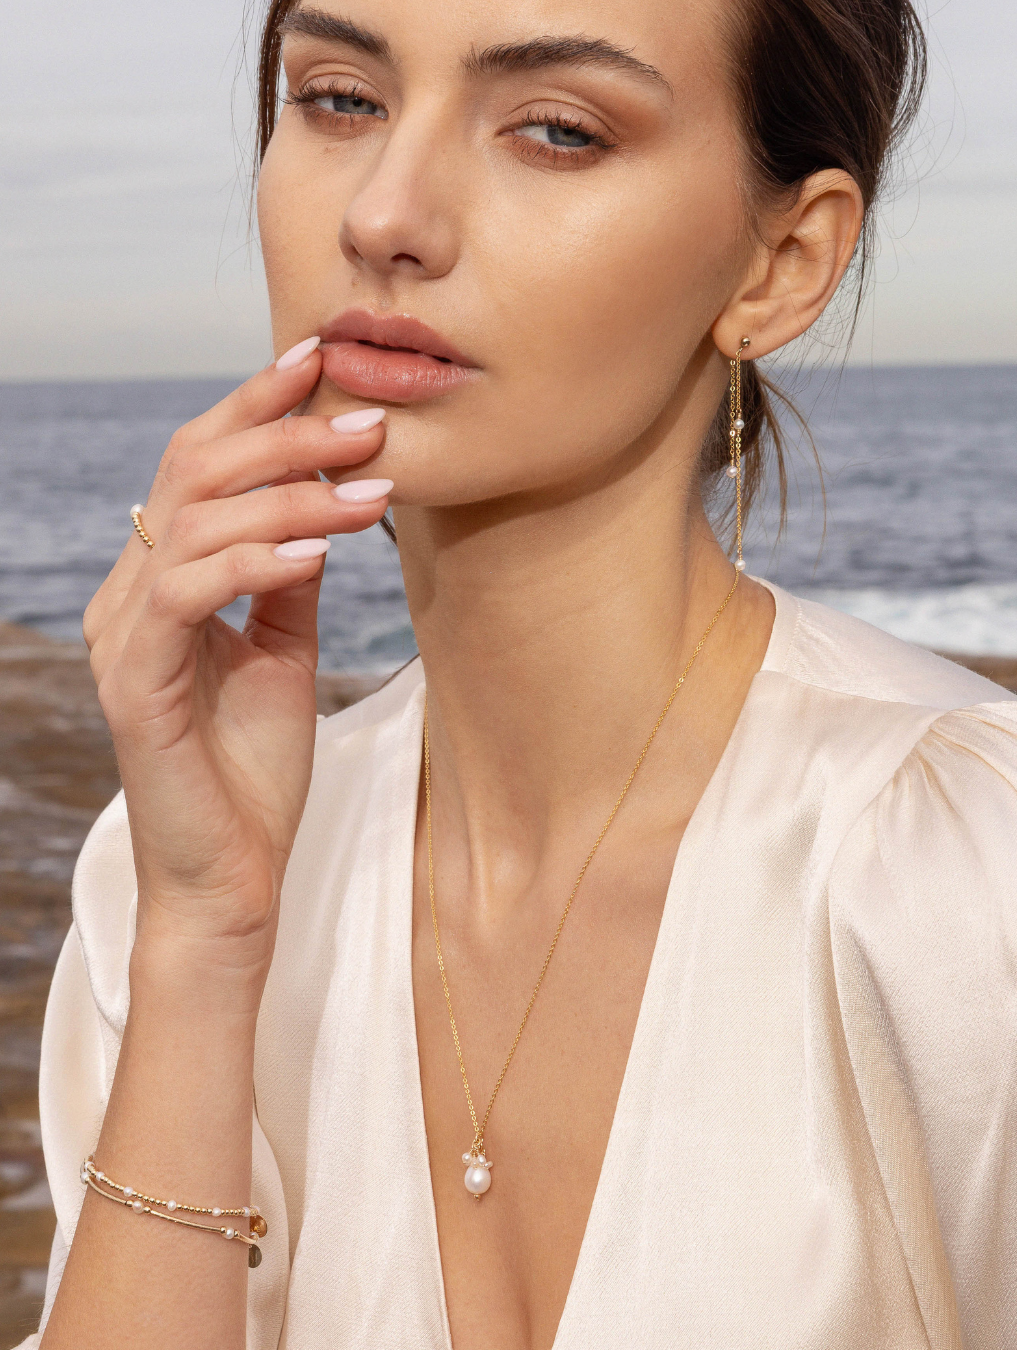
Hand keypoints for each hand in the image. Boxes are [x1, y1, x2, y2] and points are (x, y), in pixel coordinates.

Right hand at [83, 344, 388, 984]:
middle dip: (286, 435)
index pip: (200, 465)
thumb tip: (323, 502)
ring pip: (197, 522)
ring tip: (371, 481)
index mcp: (160, 580)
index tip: (320, 362)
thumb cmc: (253, 768)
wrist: (232, 876)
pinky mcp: (134, 682)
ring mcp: (124, 635)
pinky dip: (256, 561)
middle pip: (194, 473)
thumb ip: (289, 576)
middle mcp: (128, 594)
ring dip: (292, 494)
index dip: (254, 407)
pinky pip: (190, 593)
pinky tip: (318, 552)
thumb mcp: (284, 651)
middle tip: (370, 419)